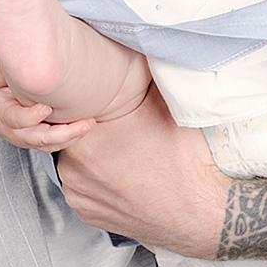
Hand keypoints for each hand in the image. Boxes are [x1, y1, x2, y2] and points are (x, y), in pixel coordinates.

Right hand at [0, 65, 96, 152]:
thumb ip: (8, 70)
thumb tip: (25, 55)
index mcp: (2, 115)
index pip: (18, 120)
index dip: (32, 116)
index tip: (47, 107)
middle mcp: (14, 132)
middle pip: (39, 138)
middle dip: (64, 132)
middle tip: (85, 122)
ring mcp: (25, 139)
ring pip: (49, 145)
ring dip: (71, 136)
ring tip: (89, 124)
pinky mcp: (34, 142)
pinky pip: (53, 146)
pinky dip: (69, 139)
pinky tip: (84, 127)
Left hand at [56, 85, 230, 255]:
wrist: (202, 211)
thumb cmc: (184, 161)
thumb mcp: (162, 103)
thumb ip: (136, 80)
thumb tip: (130, 52)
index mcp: (87, 137)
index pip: (65, 109)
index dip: (82, 101)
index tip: (97, 100)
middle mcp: (74, 169)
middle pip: (70, 134)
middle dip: (90, 128)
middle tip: (116, 126)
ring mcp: (79, 195)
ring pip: (75, 161)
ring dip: (91, 154)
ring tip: (123, 151)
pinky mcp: (86, 214)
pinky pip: (82, 186)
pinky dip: (96, 178)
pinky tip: (122, 173)